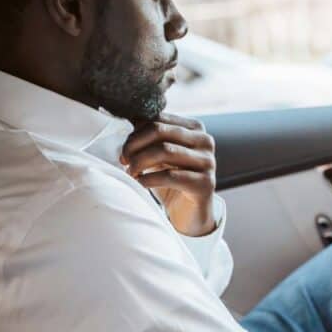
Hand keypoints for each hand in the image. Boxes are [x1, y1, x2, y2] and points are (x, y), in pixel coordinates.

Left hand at [120, 112, 216, 236]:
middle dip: (135, 144)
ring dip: (140, 161)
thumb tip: (130, 119)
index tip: (124, 149)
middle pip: (161, 130)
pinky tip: (140, 183)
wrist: (190, 212)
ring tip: (130, 172)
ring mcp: (208, 162)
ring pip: (165, 150)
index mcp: (195, 128)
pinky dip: (149, 178)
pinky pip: (171, 176)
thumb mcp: (160, 155)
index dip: (136, 132)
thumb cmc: (172, 180)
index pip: (159, 119)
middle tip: (123, 159)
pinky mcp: (205, 183)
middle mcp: (205, 141)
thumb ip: (150, 137)